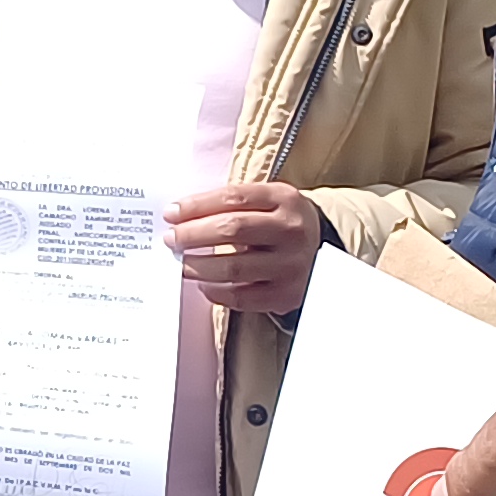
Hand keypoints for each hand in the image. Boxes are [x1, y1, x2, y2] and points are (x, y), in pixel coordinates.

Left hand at [163, 182, 326, 313]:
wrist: (324, 249)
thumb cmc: (281, 222)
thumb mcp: (268, 201)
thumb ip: (232, 204)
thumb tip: (181, 216)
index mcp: (283, 199)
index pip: (232, 198)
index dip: (197, 206)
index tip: (171, 213)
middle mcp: (291, 230)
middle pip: (231, 230)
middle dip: (192, 235)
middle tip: (171, 239)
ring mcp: (290, 264)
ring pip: (233, 267)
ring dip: (198, 266)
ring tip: (181, 264)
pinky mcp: (286, 294)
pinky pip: (242, 297)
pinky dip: (217, 292)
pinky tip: (205, 285)